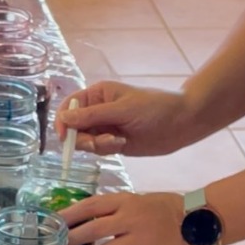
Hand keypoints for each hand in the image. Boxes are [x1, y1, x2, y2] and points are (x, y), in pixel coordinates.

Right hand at [55, 83, 196, 156]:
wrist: (182, 123)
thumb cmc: (155, 108)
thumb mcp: (122, 110)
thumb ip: (92, 116)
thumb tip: (64, 118)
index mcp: (97, 94)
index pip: (69, 106)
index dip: (63, 121)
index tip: (65, 137)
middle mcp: (97, 110)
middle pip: (73, 127)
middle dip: (82, 138)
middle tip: (98, 143)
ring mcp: (104, 127)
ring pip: (84, 141)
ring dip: (97, 145)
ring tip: (116, 141)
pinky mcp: (113, 142)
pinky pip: (98, 149)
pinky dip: (106, 149)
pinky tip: (123, 143)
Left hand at [65, 190, 186, 244]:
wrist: (196, 221)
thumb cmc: (162, 208)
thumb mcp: (136, 199)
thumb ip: (112, 209)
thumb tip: (81, 220)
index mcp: (125, 200)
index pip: (90, 206)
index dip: (68, 214)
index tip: (52, 221)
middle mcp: (129, 219)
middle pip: (92, 230)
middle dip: (70, 239)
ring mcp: (137, 240)